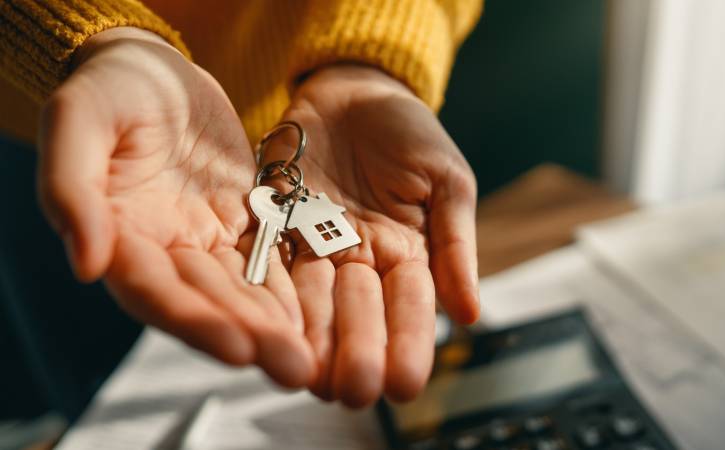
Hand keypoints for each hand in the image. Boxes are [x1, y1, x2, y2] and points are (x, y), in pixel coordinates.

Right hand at [37, 28, 316, 386]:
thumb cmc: (112, 87)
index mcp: (118, 233)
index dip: (192, 320)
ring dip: (274, 325)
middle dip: (248, 336)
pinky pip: (269, 258)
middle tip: (292, 369)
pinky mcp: (240, 221)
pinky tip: (316, 315)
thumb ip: (71, 189)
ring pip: (242, 289)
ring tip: (310, 357)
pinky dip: (289, 286)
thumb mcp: (79, 120)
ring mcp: (204, 237)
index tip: (236, 348)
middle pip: (206, 301)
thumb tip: (89, 263)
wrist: (157, 70)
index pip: (153, 289)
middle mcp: (163, 248)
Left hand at [274, 65, 479, 405]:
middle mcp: (359, 260)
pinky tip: (261, 322)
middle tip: (352, 392)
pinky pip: (270, 259)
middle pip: (358, 313)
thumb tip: (470, 315)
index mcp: (407, 253)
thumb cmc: (409, 131)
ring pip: (312, 297)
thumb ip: (455, 244)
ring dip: (308, 336)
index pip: (410, 307)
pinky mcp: (276, 224)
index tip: (405, 383)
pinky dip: (266, 290)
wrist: (354, 90)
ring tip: (304, 373)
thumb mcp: (447, 181)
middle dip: (356, 352)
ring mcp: (315, 245)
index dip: (408, 344)